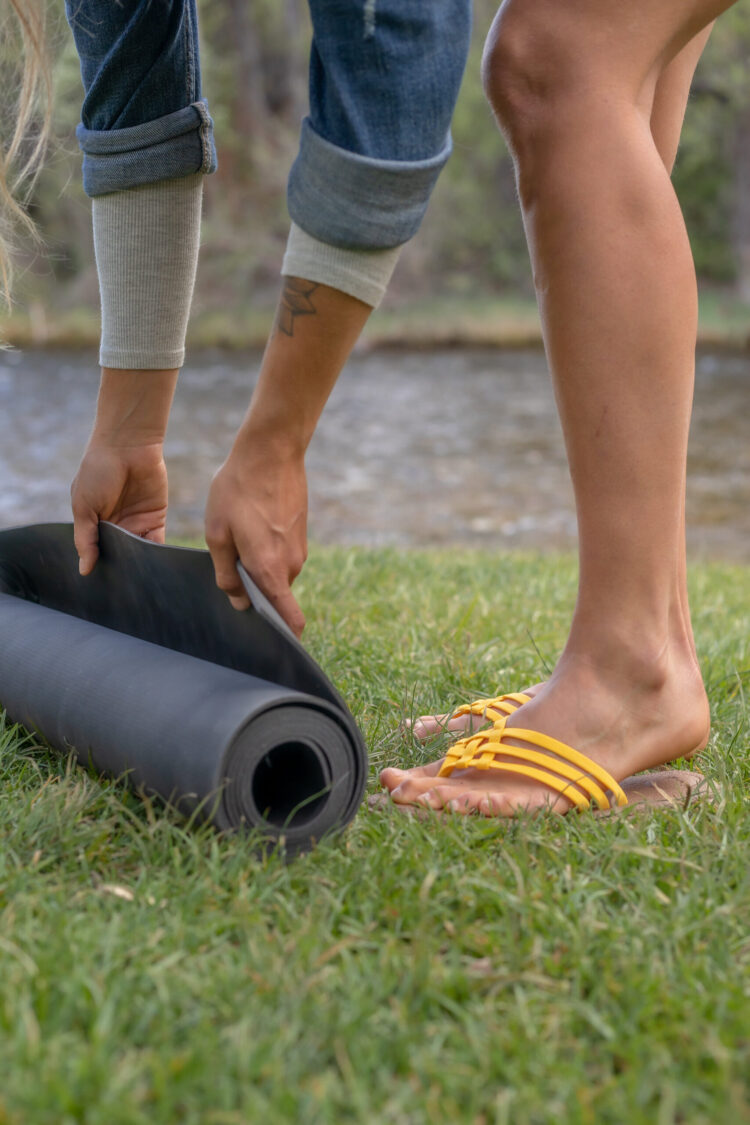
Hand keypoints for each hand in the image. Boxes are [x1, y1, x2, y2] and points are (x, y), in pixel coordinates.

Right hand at [71, 440, 168, 575]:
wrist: (127, 445)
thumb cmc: (97, 471)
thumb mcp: (83, 506)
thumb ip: (85, 539)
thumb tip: (84, 570)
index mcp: (94, 523)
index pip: (96, 551)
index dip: (99, 566)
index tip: (101, 588)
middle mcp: (115, 525)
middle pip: (119, 554)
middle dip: (121, 569)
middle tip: (122, 591)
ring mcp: (136, 522)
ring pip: (138, 552)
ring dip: (139, 564)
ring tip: (138, 583)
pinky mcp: (156, 517)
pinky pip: (156, 541)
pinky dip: (156, 554)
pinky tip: (153, 567)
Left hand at [205, 442, 307, 636]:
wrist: (271, 451)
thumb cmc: (237, 490)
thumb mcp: (217, 532)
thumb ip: (226, 573)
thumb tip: (237, 602)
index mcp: (270, 569)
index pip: (290, 618)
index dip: (285, 638)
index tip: (274, 649)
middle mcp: (291, 565)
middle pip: (273, 595)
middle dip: (255, 592)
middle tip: (228, 571)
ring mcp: (299, 549)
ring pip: (275, 573)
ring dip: (258, 566)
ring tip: (236, 539)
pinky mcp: (300, 534)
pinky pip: (281, 555)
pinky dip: (266, 550)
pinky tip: (249, 525)